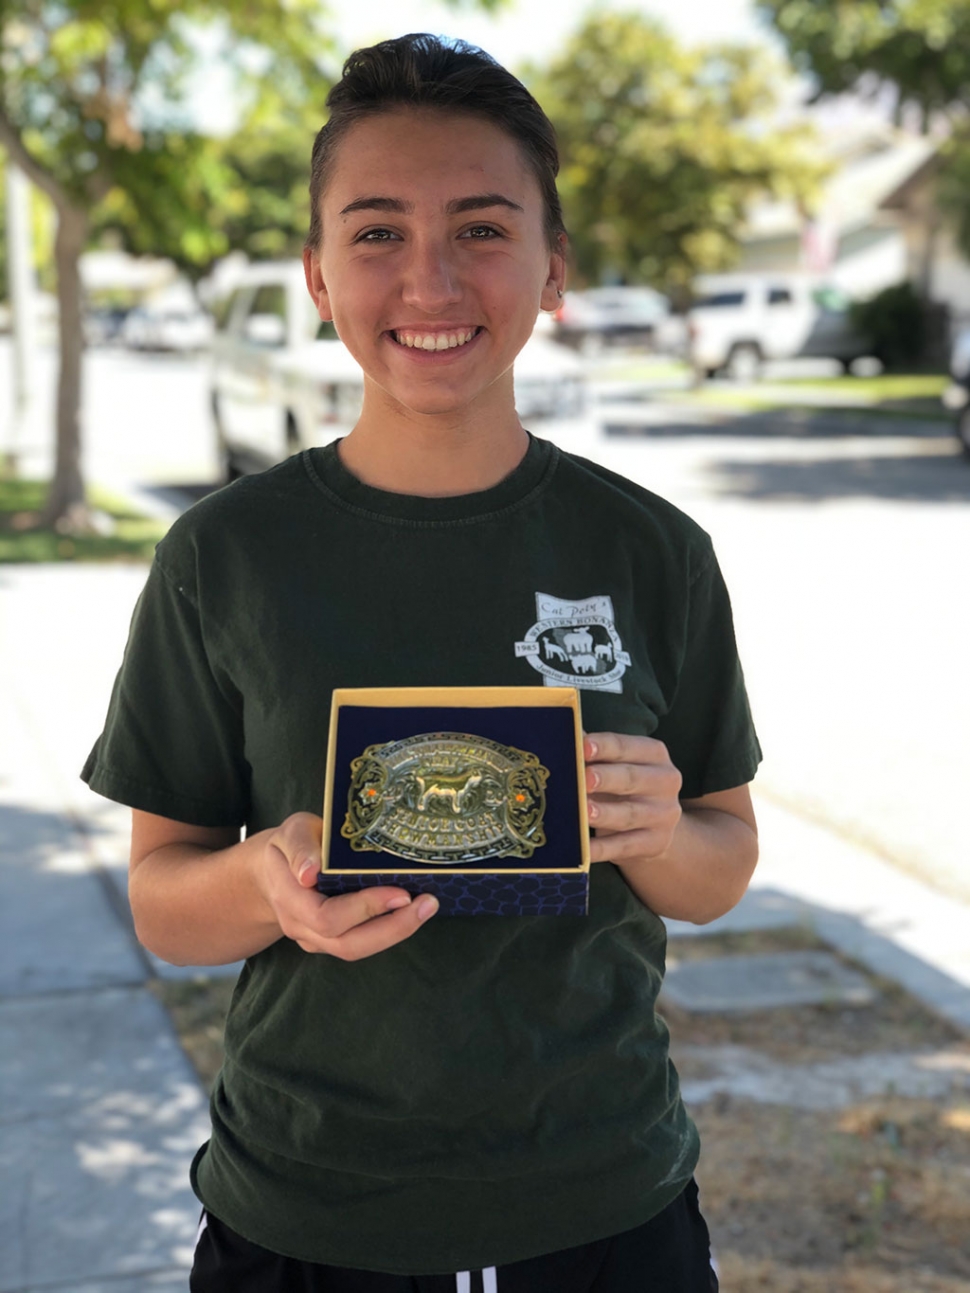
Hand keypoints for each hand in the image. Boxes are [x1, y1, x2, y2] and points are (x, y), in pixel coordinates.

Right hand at [256, 812, 437, 959]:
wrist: (270, 871)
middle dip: (392, 928)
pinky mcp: (331, 940)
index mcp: (289, 897)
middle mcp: (300, 926)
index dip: (365, 909)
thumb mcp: (291, 832)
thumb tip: (309, 872)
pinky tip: (412, 910)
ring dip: (396, 932)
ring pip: (356, 949)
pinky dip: (388, 930)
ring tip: (427, 907)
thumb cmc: (288, 845)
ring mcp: (315, 938)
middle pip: (347, 944)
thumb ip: (299, 847)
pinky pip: (360, 943)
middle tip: (427, 904)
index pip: (327, 916)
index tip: (401, 892)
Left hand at [584, 732, 682, 863]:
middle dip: (607, 778)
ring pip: (629, 814)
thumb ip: (593, 752)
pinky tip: (584, 850)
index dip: (605, 746)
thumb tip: (565, 736)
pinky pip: (625, 846)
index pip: (628, 747)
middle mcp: (664, 781)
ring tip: (585, 812)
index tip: (584, 746)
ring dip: (606, 813)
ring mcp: (663, 815)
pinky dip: (603, 849)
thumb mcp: (616, 766)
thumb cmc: (625, 786)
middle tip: (585, 778)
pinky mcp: (655, 843)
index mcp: (654, 755)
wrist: (655, 827)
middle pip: (632, 778)